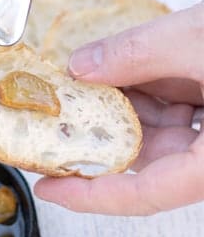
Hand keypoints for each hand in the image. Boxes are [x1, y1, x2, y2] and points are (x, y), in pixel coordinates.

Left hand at [34, 3, 203, 214]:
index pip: (145, 195)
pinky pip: (173, 107)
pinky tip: (111, 72)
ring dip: (114, 109)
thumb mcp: (202, 39)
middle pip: (143, 160)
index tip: (49, 189)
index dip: (91, 197)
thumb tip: (82, 66)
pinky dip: (141, 90)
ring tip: (71, 89)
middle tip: (48, 125)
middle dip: (94, 141)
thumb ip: (137, 53)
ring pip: (155, 131)